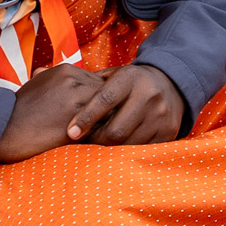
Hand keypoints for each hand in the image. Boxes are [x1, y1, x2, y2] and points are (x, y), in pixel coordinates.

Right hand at [0, 62, 185, 162]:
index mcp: (67, 71)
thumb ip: (46, 79)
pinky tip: (121, 147)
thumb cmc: (15, 112)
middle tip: (136, 123)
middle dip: (121, 110)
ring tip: (134, 137)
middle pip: (111, 95)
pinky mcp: (77, 121)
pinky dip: (113, 137)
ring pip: (112, 111)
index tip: (121, 110)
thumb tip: (44, 73)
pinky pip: (104, 128)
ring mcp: (78, 100)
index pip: (100, 83)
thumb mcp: (33, 86)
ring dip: (122, 124)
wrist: (1, 128)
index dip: (110, 100)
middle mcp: (76, 81)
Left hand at [67, 63, 187, 146]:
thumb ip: (91, 83)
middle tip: (84, 143)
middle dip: (96, 140)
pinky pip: (142, 149)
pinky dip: (126, 151)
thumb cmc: (130, 83)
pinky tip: (118, 147)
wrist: (172, 84)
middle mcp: (148, 94)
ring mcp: (161, 114)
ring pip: (128, 143)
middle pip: (116, 129)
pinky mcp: (168, 130)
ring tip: (99, 145)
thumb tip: (53, 81)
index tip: (71, 132)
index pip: (104, 100)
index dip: (85, 118)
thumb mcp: (115, 75)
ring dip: (110, 148)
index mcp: (131, 78)